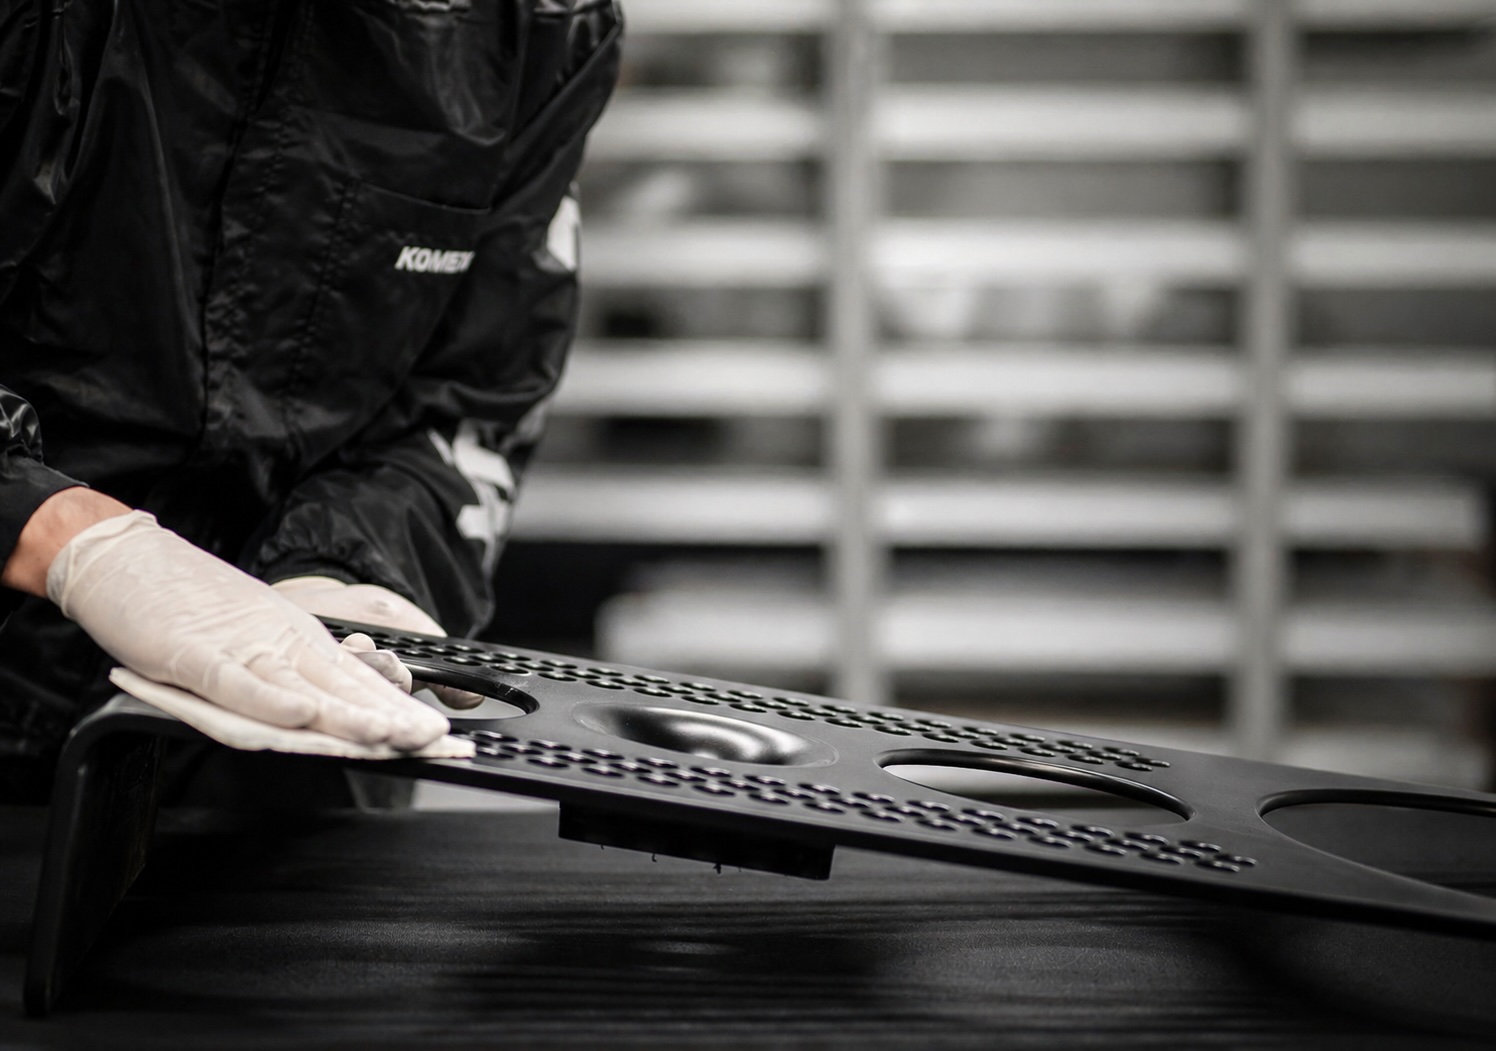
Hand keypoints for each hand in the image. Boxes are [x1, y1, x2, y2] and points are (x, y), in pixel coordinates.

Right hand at [46, 512, 449, 748]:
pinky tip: (300, 714)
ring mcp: (239, 647)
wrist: (124, 558)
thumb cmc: (187, 604)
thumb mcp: (256, 636)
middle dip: (392, 717)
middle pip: (343, 687)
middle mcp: (278, 643)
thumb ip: (293, 675)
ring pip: (302, 687)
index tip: (438, 733)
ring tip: (389, 734)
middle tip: (436, 738)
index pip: (358, 683)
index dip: (398, 710)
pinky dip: (269, 698)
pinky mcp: (193, 654)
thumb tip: (330, 713)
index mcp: (297, 642)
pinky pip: (237, 681)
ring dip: (346, 713)